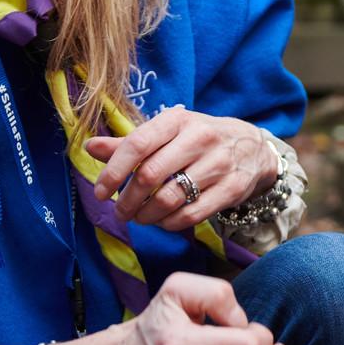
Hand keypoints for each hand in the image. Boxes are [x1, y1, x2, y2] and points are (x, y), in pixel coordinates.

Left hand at [84, 109, 275, 228]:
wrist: (254, 148)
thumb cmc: (199, 139)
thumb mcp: (168, 133)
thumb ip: (129, 143)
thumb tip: (90, 147)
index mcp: (178, 120)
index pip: (138, 144)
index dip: (113, 171)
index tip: (100, 192)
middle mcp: (200, 138)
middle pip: (150, 175)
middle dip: (127, 200)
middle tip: (119, 211)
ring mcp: (219, 164)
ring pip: (169, 199)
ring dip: (146, 215)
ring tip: (139, 217)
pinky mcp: (232, 189)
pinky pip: (191, 215)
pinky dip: (169, 224)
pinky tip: (162, 221)